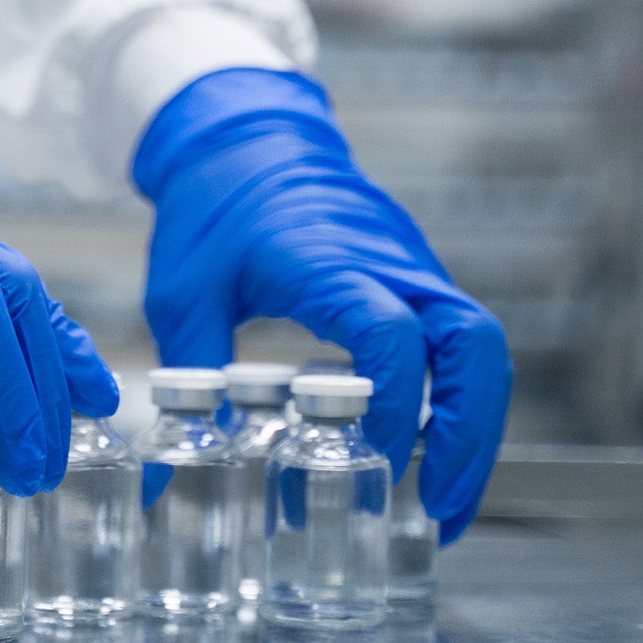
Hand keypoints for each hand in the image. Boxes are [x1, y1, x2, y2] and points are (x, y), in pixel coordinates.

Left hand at [132, 68, 511, 543]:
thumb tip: (162, 475)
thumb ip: (186, 382)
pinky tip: (418, 451)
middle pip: (476, 346)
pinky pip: (458, 341)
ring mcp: (413, 267)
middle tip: (443, 508)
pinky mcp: (415, 275)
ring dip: (473, 426)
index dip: (392, 408)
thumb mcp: (183, 295)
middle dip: (473, 433)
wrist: (244, 134)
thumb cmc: (213, 206)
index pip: (394, 338)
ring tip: (441, 501)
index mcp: (331, 264)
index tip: (370, 461)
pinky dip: (453, 399)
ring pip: (480, 348)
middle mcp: (391, 264)